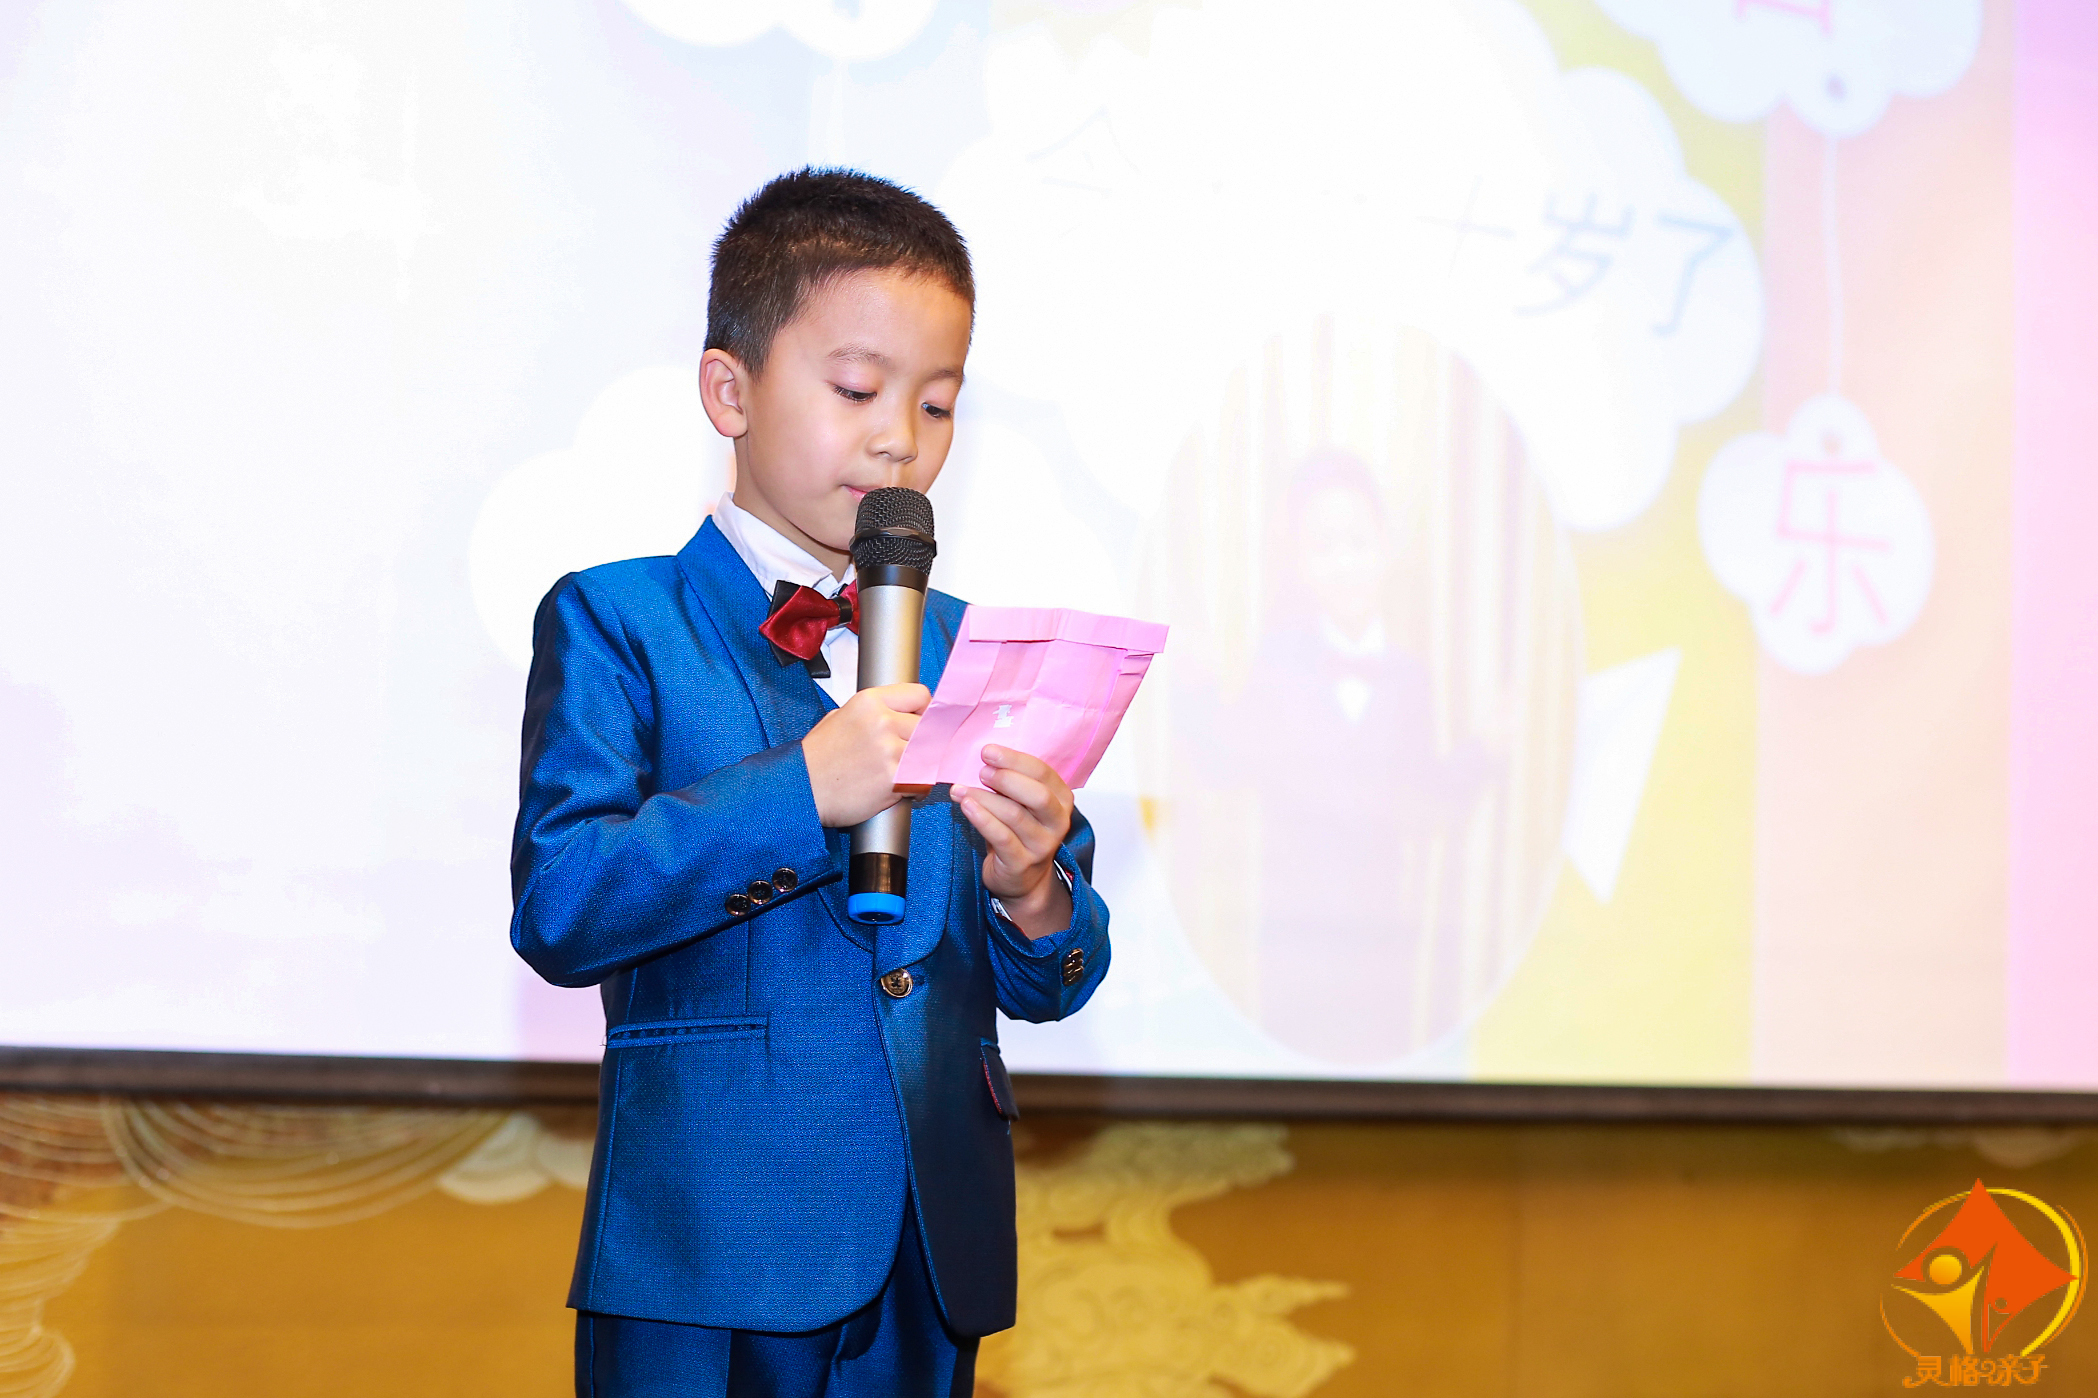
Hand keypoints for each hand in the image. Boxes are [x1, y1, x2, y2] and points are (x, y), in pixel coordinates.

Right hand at [802, 683, 928, 827]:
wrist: (800, 790)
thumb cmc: (817, 760)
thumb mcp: (839, 717)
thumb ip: (872, 712)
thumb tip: (899, 713)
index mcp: (869, 701)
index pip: (920, 695)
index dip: (924, 711)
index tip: (922, 723)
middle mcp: (881, 721)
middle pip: (928, 726)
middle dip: (924, 742)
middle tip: (913, 754)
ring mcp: (889, 749)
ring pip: (930, 753)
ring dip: (923, 765)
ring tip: (908, 773)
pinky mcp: (893, 778)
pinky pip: (923, 780)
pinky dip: (918, 787)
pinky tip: (903, 789)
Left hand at [953, 745, 1074, 939]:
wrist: (1021, 879)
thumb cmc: (1018, 833)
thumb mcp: (1022, 804)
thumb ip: (1012, 783)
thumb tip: (985, 758)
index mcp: (1061, 800)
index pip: (1043, 773)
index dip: (1014, 760)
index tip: (988, 751)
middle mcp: (1057, 822)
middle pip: (1037, 795)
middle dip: (1006, 778)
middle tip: (981, 771)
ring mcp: (1042, 845)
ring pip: (1014, 815)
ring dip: (983, 798)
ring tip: (959, 789)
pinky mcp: (1021, 863)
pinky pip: (1001, 838)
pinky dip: (981, 819)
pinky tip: (965, 806)